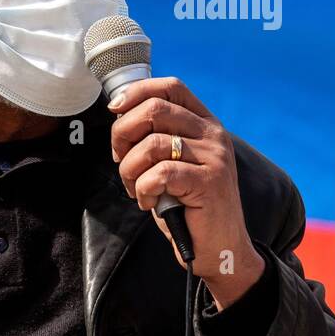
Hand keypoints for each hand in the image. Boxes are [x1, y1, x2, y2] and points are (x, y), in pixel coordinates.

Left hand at [109, 77, 265, 308]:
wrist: (220, 248)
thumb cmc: (189, 207)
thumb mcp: (175, 164)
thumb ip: (158, 138)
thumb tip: (119, 114)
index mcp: (206, 124)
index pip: (172, 87)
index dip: (137, 92)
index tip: (114, 109)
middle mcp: (214, 135)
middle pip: (155, 109)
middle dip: (123, 133)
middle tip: (120, 160)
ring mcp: (214, 157)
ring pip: (152, 143)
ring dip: (130, 169)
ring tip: (136, 188)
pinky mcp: (209, 182)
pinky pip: (159, 173)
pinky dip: (143, 189)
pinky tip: (149, 202)